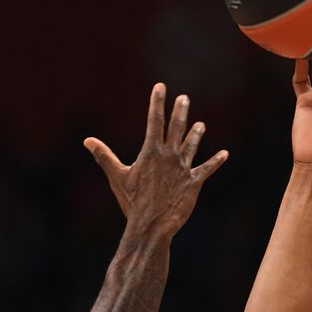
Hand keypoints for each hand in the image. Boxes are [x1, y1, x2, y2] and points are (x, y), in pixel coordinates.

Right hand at [84, 84, 228, 238]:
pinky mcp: (194, 183)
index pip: (154, 121)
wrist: (152, 225)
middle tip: (184, 98)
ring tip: (201, 125)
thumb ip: (104, 156)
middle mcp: (170, 156)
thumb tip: (87, 140)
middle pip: (177, 128)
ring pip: (192, 146)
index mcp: (151, 152)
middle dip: (180, 111)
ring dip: (196, 134)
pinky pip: (207, 169)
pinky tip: (224, 154)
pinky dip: (216, 161)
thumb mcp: (117, 177)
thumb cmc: (132, 202)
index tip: (160, 87)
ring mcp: (184, 169)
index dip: (157, 102)